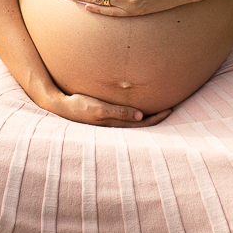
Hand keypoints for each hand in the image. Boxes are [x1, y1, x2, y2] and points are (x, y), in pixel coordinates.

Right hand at [45, 89, 172, 127]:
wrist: (61, 106)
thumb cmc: (79, 106)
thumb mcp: (99, 108)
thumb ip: (119, 112)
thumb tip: (141, 116)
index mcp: (116, 125)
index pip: (144, 124)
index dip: (158, 118)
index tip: (170, 109)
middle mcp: (115, 126)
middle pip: (142, 124)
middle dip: (156, 118)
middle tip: (171, 108)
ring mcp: (110, 122)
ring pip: (135, 122)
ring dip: (148, 116)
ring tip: (159, 108)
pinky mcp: (105, 116)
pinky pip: (126, 117)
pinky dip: (136, 114)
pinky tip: (138, 108)